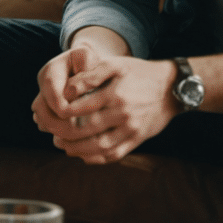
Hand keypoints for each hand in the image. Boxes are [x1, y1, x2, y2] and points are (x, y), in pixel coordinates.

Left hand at [31, 43, 175, 164]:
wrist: (173, 88)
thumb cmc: (139, 73)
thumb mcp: (115, 64)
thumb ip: (90, 75)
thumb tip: (67, 91)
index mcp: (116, 95)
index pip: (80, 108)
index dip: (61, 112)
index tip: (50, 111)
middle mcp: (125, 115)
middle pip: (87, 130)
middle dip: (64, 132)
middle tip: (49, 131)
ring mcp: (132, 130)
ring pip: (100, 146)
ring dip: (77, 149)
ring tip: (61, 144)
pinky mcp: (138, 140)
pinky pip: (115, 154)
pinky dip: (96, 158)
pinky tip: (82, 154)